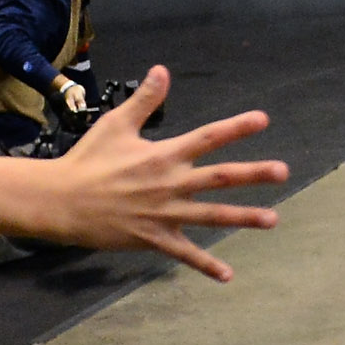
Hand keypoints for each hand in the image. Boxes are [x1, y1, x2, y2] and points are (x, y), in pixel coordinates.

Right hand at [26, 66, 285, 282]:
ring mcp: (164, 214)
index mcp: (163, 155)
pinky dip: (206, 265)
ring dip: (244, 218)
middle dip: (253, 174)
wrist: (61, 201)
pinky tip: (228, 275)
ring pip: (212, 216)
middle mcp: (170, 184)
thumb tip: (162, 70)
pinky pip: (185, 253)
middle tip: (283, 171)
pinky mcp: (154, 238)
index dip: (235, 128)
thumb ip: (144, 100)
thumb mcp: (116, 124)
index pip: (207, 138)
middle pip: (220, 178)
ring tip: (273, 220)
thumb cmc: (88, 159)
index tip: (263, 120)